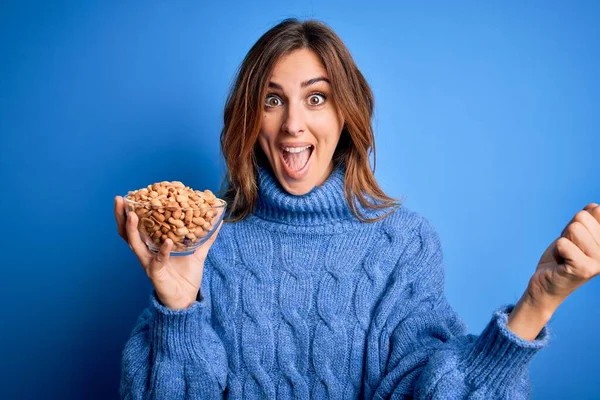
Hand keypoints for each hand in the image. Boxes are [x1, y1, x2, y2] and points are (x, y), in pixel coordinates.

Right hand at [114, 195, 222, 309]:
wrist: (187, 298)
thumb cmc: (186, 275)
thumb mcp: (198, 252)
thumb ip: (206, 236)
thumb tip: (219, 220)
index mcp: (152, 244)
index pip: (138, 225)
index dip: (131, 210)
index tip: (130, 194)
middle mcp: (146, 252)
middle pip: (127, 232)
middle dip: (121, 215)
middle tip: (120, 199)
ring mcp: (148, 262)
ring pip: (134, 244)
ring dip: (131, 229)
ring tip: (132, 215)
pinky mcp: (156, 274)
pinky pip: (157, 260)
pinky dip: (163, 250)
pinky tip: (167, 242)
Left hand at [528, 203, 599, 307]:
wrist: (546, 285)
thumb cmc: (562, 257)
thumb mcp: (576, 234)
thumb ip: (588, 219)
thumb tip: (595, 207)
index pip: (597, 210)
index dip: (580, 221)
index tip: (578, 238)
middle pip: (582, 217)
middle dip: (569, 231)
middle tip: (569, 248)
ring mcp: (599, 261)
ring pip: (573, 229)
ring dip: (563, 241)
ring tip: (566, 255)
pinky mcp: (584, 269)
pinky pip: (563, 244)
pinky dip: (556, 251)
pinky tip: (561, 262)